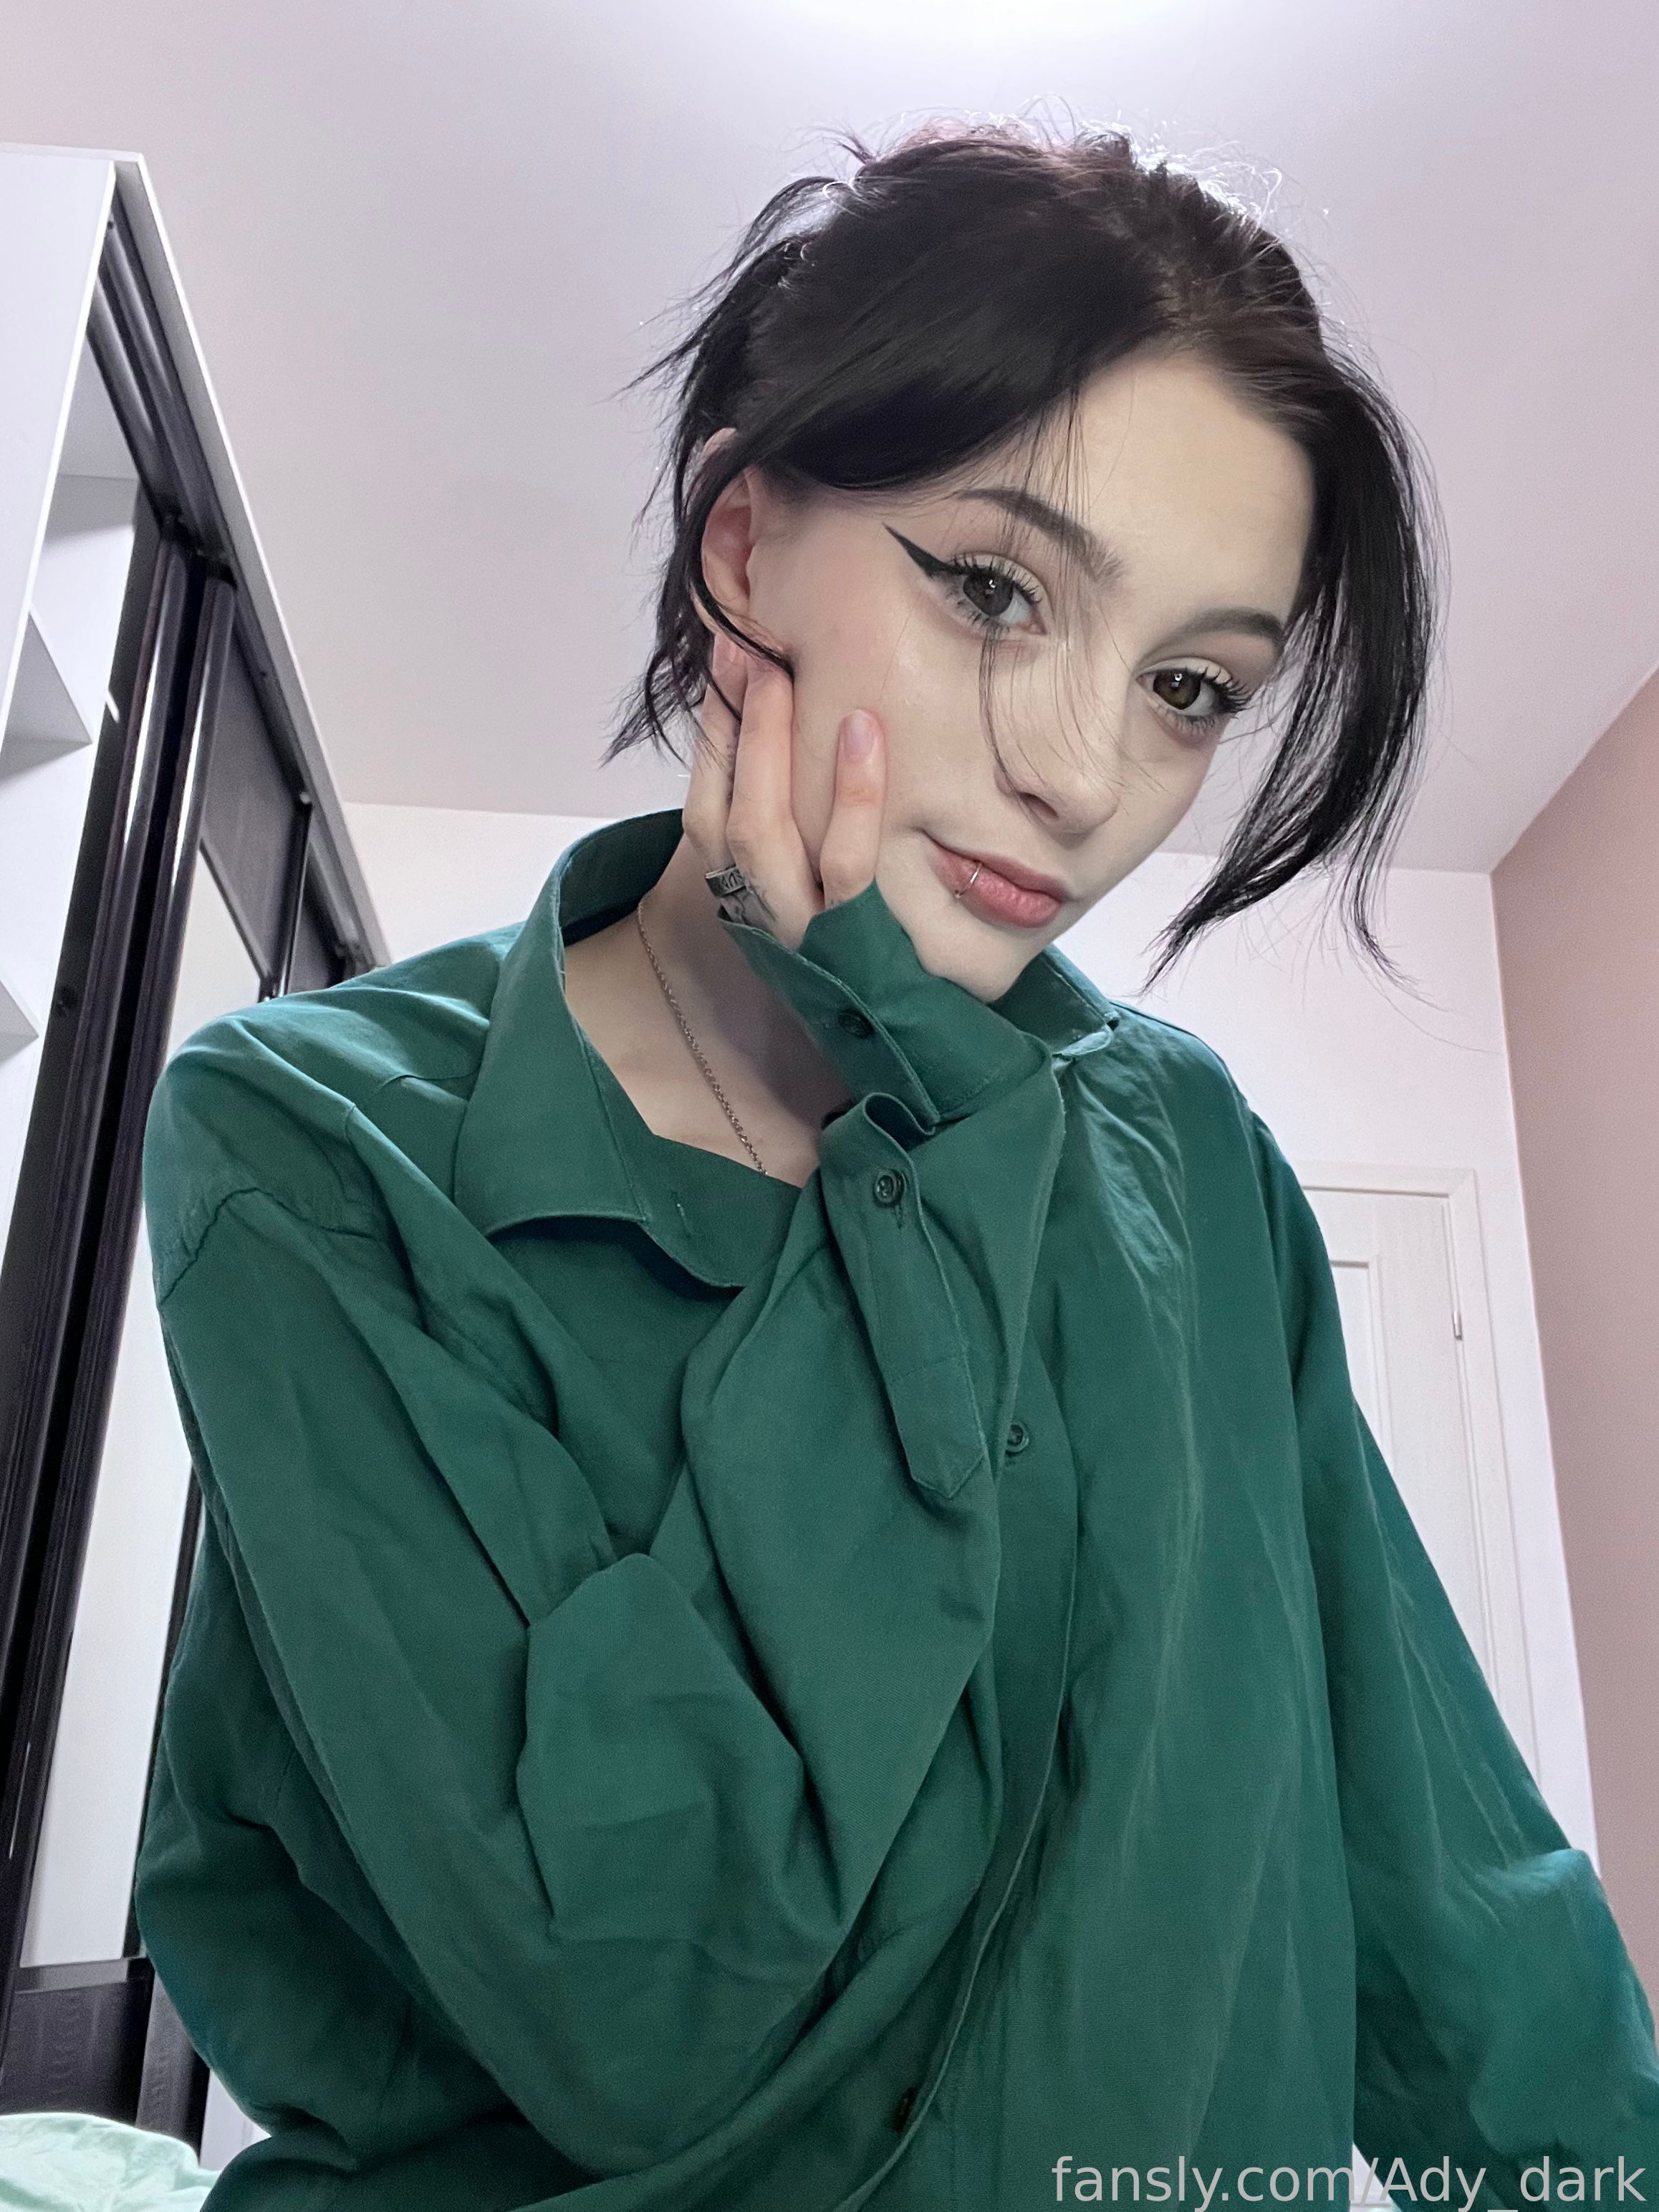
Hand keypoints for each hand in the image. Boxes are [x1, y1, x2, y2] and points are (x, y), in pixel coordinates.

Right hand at [682, 631, 886, 953]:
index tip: (728, 655)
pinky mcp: (853, 943)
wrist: (900, 1034)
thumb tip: (793, 730)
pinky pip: (848, 866)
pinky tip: (864, 733)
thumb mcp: (807, 889)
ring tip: (784, 675)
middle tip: (750, 647)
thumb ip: (792, 827)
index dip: (713, 731)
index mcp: (737, 896)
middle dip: (734, 726)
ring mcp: (798, 931)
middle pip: (727, 813)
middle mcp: (756, 913)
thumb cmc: (854, 947)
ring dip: (768, 748)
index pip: (705, 807)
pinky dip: (853, 796)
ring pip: (763, 835)